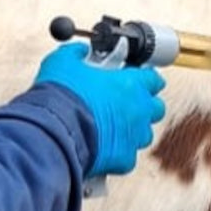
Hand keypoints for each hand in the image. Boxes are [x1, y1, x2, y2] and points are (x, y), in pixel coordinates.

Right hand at [34, 42, 166, 176]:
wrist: (54, 132)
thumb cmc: (61, 97)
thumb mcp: (64, 62)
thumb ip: (76, 54)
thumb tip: (79, 52)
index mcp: (130, 84)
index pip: (153, 78)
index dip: (145, 77)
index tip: (136, 77)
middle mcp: (138, 110)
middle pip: (156, 108)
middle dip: (144, 105)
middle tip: (125, 102)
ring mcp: (133, 137)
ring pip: (144, 134)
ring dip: (132, 129)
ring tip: (113, 126)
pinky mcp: (123, 159)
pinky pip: (127, 156)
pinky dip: (117, 152)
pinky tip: (103, 146)